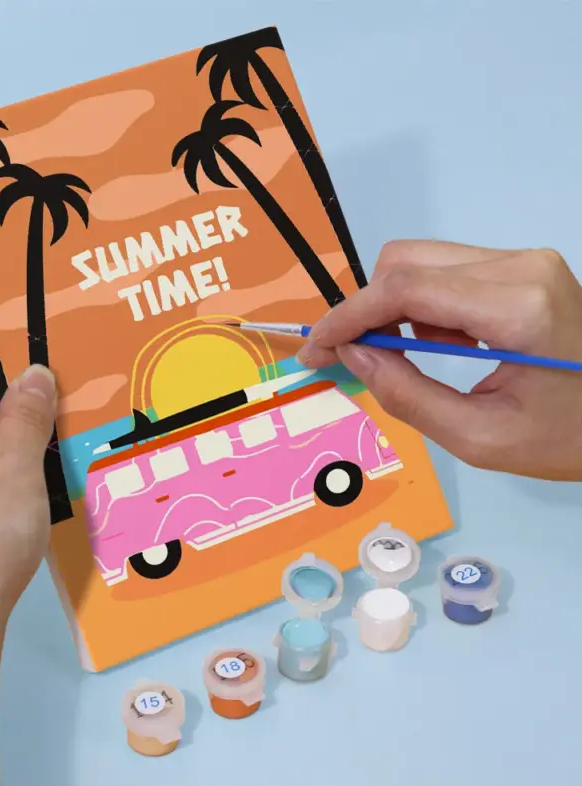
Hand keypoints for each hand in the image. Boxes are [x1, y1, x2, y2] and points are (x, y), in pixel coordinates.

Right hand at [297, 240, 581, 479]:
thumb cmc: (570, 439)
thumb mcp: (482, 439)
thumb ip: (407, 395)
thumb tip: (352, 355)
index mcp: (517, 308)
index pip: (405, 288)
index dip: (347, 316)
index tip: (315, 350)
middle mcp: (520, 266)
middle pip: (406, 263)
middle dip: (365, 310)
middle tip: (353, 359)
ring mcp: (525, 261)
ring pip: (421, 262)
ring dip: (393, 309)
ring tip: (407, 357)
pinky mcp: (524, 267)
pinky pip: (447, 272)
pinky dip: (422, 307)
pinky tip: (440, 344)